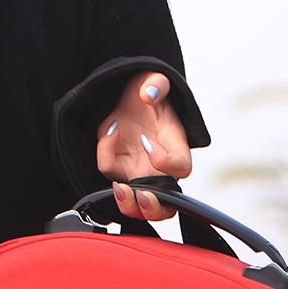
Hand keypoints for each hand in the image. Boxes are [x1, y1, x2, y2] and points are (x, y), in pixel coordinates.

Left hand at [96, 71, 192, 220]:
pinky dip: (106, 157)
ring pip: (137, 202)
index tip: (148, 142)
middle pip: (166, 202)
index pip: (181, 167)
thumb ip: (156, 84)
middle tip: (142, 197)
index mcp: (176, 145)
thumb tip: (149, 94)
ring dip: (128, 204)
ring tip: (119, 189)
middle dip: (155, 207)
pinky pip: (111, 171)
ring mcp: (138, 168)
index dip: (167, 162)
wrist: (125, 95)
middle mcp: (159, 164)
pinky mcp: (118, 165)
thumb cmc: (146, 91)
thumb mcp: (154, 81)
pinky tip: (108, 134)